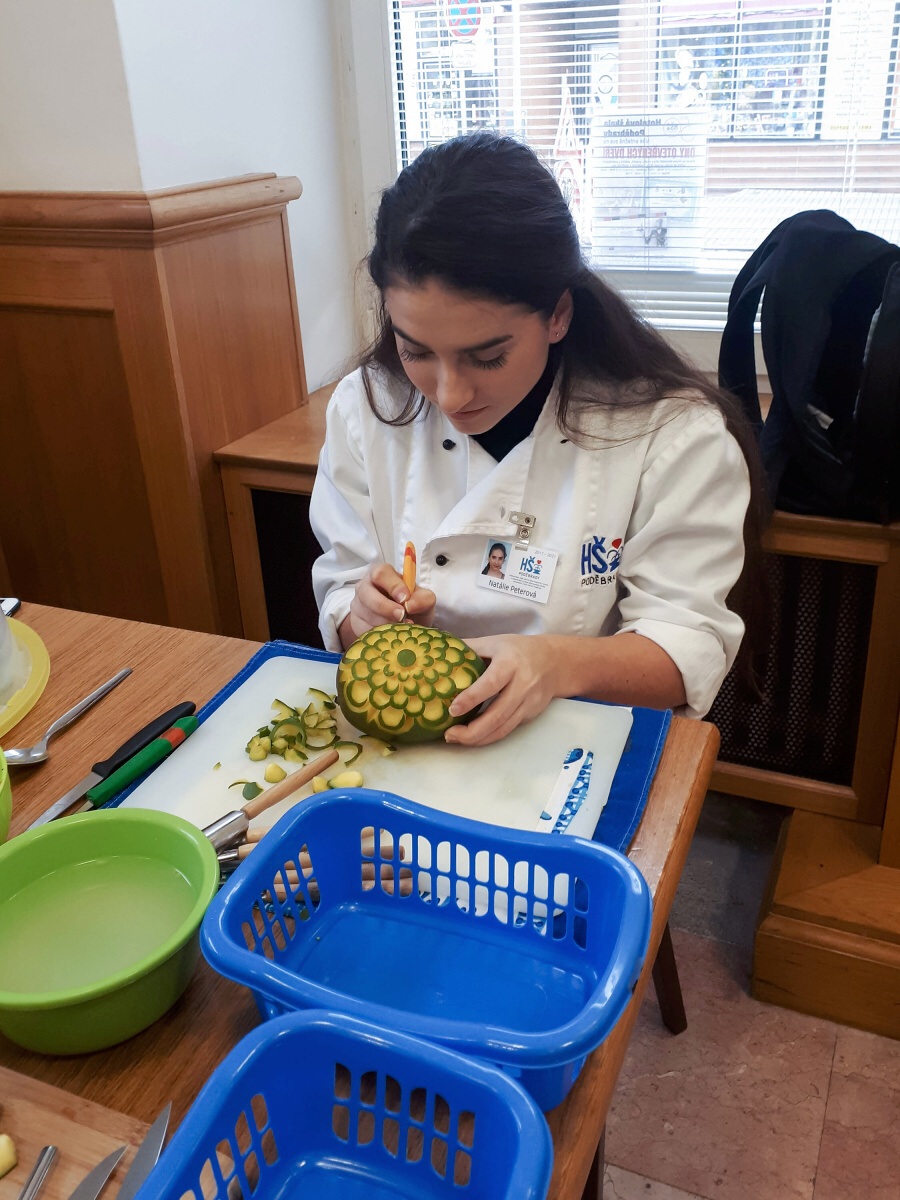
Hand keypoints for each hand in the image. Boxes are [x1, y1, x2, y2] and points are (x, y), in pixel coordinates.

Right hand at [341, 563, 435, 645]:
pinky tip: (390, 635)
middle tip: (401, 617)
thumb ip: (423, 598)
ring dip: (385, 623)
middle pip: (366, 593)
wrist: (406, 624)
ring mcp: (358, 605)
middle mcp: (365, 586)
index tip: (405, 599)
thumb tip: (409, 605)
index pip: (381, 574)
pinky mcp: (355, 623)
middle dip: (385, 607)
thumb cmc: (412, 605)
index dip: (392, 586)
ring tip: (400, 628)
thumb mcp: (424, 600)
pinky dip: (379, 634)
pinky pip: (363, 629)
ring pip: (365, 614)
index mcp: (382, 574)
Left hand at [444, 634, 560, 747]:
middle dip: (472, 730)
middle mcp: (523, 684)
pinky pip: (508, 729)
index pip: (491, 683)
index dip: (472, 698)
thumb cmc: (518, 650)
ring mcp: (529, 702)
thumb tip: (437, 651)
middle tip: (449, 734)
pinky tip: (472, 737)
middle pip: (498, 714)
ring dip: (478, 738)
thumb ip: (468, 648)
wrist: (555, 661)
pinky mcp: (531, 714)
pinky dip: (489, 736)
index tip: (452, 709)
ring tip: (455, 739)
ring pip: (503, 728)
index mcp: (510, 662)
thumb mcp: (494, 642)